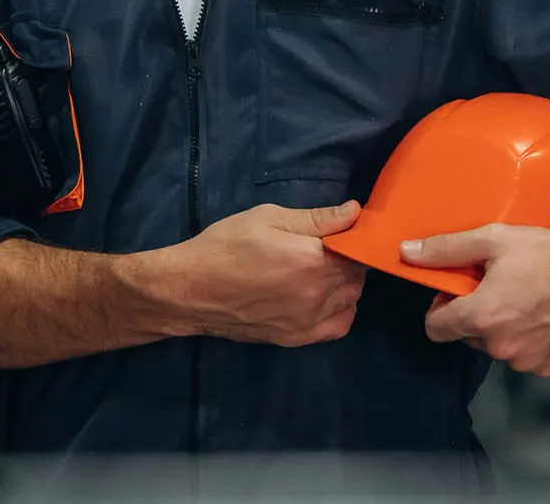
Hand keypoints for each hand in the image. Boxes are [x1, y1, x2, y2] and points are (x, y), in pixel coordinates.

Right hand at [163, 202, 367, 347]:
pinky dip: (340, 310)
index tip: (341, 232)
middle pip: (357, 276)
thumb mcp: (268, 218)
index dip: (354, 239)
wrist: (191, 290)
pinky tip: (324, 298)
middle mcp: (318, 294)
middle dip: (350, 260)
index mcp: (313, 260)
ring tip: (321, 271)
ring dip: (346, 284)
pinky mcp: (298, 338)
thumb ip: (316, 218)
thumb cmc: (226, 246)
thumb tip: (355, 212)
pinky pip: (339, 326)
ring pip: (351, 300)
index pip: (358, 251)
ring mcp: (309, 320)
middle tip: (328, 248)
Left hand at [402, 221, 549, 377]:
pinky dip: (528, 339)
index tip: (456, 292)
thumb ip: (445, 249)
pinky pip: (525, 356)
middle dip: (475, 314)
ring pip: (497, 347)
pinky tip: (544, 313)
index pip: (436, 329)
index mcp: (483, 318)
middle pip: (467, 336)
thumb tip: (406, 253)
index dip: (440, 308)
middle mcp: (503, 348)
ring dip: (502, 327)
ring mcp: (529, 361)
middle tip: (497, 286)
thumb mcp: (494, 240)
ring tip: (525, 297)